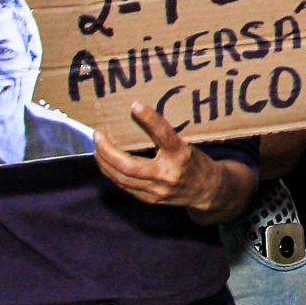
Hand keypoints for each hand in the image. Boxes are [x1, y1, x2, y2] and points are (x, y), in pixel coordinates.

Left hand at [95, 103, 253, 221]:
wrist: (208, 191)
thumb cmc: (195, 162)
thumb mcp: (186, 144)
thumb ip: (165, 135)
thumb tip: (138, 114)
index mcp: (182, 155)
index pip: (164, 136)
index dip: (149, 120)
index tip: (135, 105)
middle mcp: (169, 174)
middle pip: (130, 166)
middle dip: (108, 151)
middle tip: (97, 136)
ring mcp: (158, 190)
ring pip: (122, 178)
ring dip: (105, 163)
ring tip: (97, 149)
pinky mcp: (150, 199)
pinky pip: (125, 186)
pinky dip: (112, 174)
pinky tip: (106, 163)